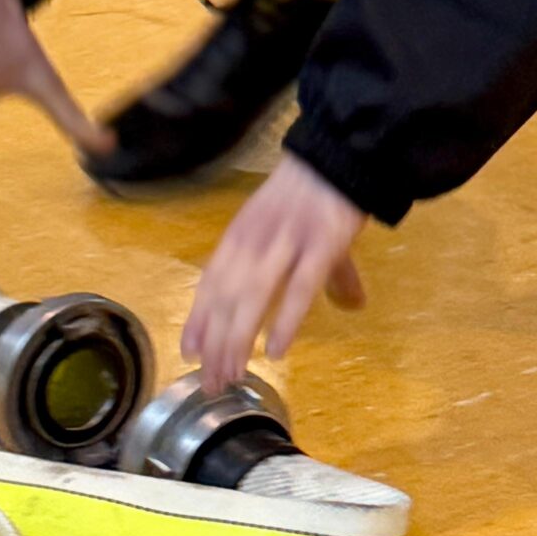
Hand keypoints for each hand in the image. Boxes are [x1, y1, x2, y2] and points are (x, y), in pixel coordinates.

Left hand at [181, 154, 367, 391]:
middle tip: (210, 382)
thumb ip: (303, 266)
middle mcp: (254, 241)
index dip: (197, 319)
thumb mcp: (289, 227)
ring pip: (252, 298)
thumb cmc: (314, 192)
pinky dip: (284, 321)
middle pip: (225, 298)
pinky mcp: (320, 246)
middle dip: (214, 343)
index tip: (188, 353)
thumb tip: (349, 305)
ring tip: (232, 374)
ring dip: (237, 340)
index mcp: (240, 234)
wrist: (341, 153)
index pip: (210, 283)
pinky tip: (275, 351)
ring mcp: (286, 244)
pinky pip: (298, 289)